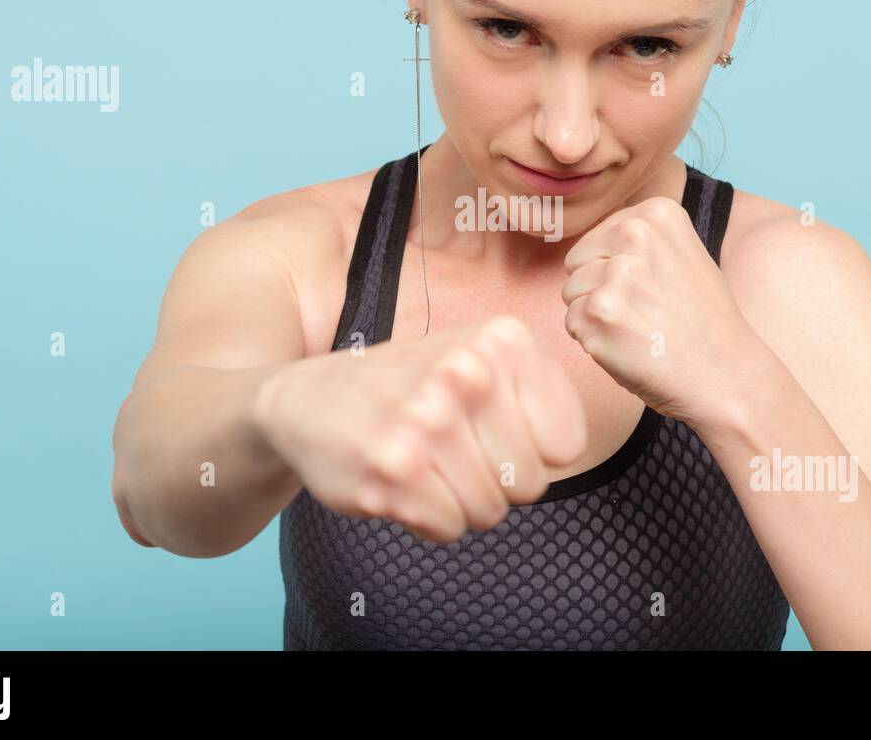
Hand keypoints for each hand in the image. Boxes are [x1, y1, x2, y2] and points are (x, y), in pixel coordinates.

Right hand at [256, 315, 587, 543]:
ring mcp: (427, 424)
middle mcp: (466, 374)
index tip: (493, 430)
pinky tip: (400, 480)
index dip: (533, 450)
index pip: (567, 443)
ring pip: (490, 512)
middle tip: (451, 449)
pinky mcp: (391, 473)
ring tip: (424, 462)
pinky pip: (449, 529)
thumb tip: (563, 453)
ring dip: (459, 501)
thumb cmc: (409, 385)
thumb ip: (536, 394)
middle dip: (496, 481)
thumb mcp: (478, 359)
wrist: (304, 400)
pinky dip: (428, 519)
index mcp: (500, 341)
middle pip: (531, 484)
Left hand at [561, 195, 754, 425]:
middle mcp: (635, 234)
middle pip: (577, 262)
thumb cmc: (702, 321)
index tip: (652, 289)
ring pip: (572, 293)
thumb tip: (591, 245)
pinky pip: (572, 323)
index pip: (597, 239)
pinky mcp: (600, 312)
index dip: (616, 270)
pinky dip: (593, 341)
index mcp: (656, 214)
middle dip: (598, 289)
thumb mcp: (682, 255)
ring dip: (596, 316)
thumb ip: (639, 240)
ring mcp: (616, 274)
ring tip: (638, 329)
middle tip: (643, 312)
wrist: (724, 373)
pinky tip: (629, 346)